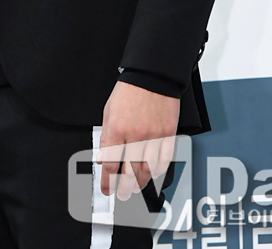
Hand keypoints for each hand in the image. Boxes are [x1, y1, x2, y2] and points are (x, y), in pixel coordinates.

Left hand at [98, 81, 179, 199]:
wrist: (151, 76)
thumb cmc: (129, 91)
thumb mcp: (109, 111)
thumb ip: (106, 137)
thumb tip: (103, 157)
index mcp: (117, 129)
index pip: (110, 164)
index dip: (107, 181)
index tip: (107, 189)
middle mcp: (135, 135)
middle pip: (129, 173)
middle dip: (124, 189)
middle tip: (122, 194)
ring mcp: (153, 136)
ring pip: (147, 170)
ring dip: (141, 183)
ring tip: (136, 186)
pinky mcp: (168, 134)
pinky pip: (164, 160)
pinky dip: (157, 170)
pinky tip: (152, 172)